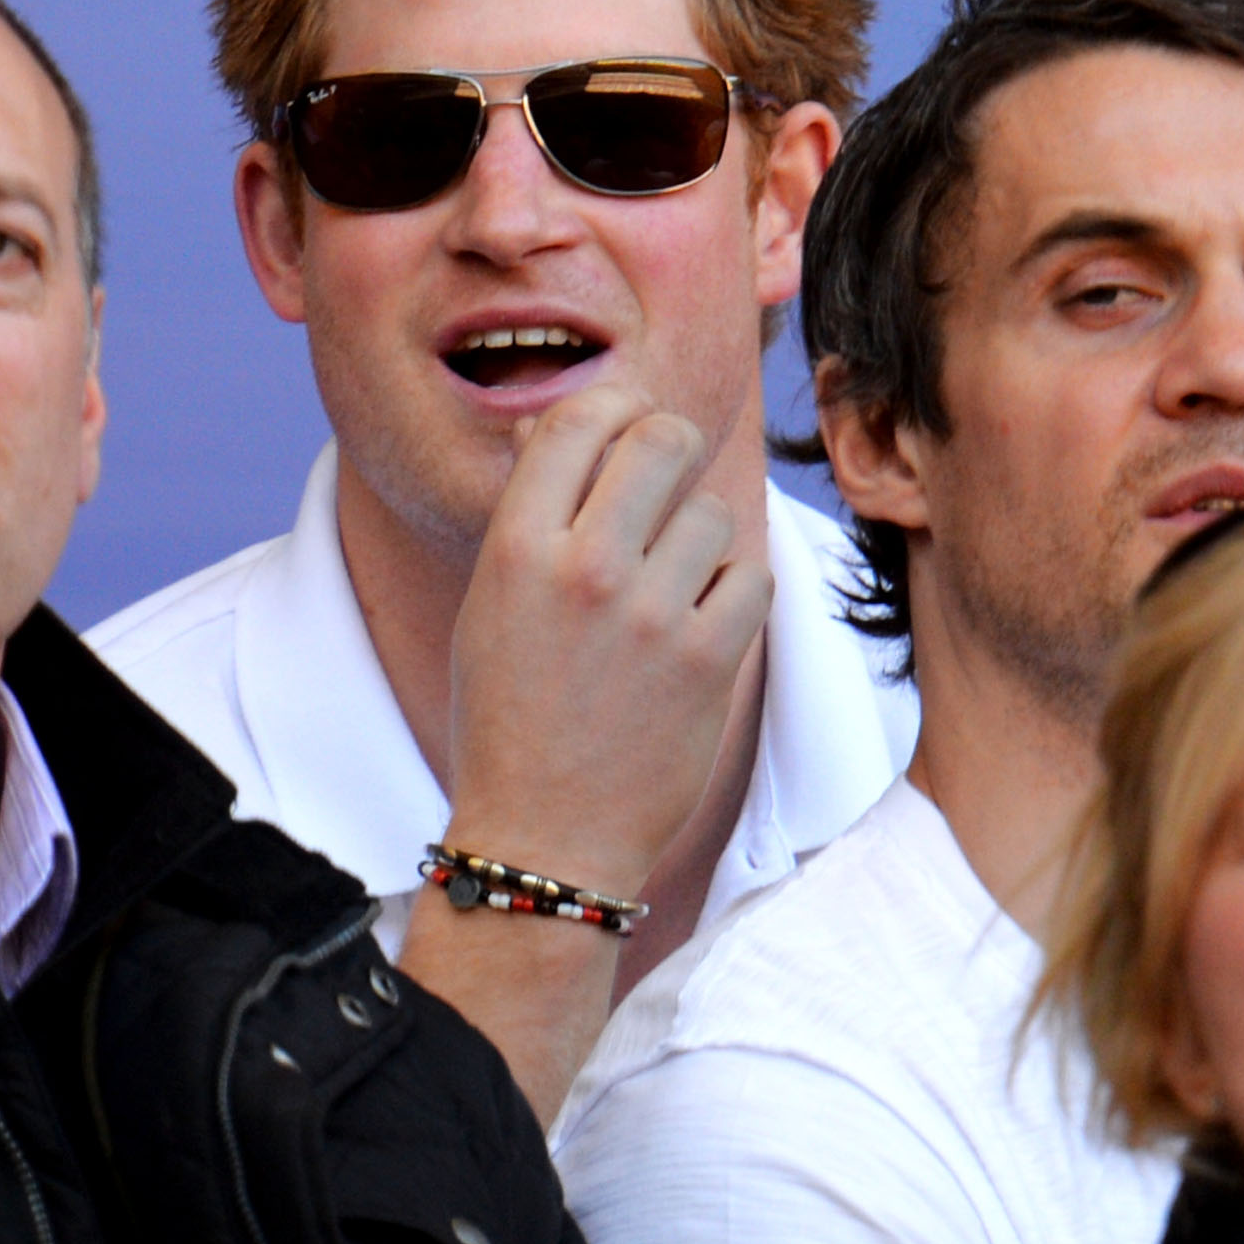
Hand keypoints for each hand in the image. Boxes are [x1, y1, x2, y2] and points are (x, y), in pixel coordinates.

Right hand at [442, 383, 771, 901]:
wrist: (545, 838)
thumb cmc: (509, 717)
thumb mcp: (491, 607)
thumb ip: (533, 515)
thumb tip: (566, 423)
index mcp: (516, 549)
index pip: (580, 419)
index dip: (618, 405)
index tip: (630, 423)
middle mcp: (584, 569)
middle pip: (662, 441)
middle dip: (674, 450)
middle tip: (670, 483)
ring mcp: (651, 615)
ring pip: (714, 512)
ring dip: (703, 538)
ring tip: (674, 582)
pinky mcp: (709, 659)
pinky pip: (753, 575)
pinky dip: (736, 590)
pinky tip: (706, 618)